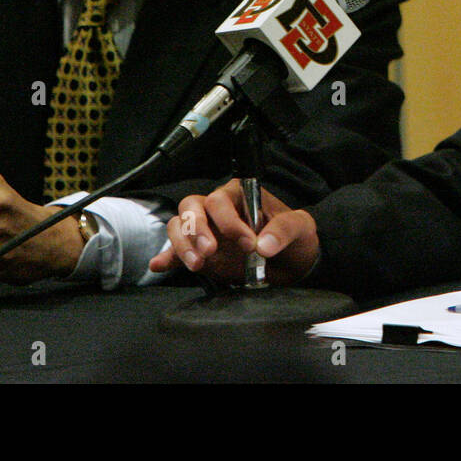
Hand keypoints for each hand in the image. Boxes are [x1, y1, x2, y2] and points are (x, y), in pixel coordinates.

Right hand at [149, 179, 319, 284]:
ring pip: (179, 226)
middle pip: (191, 207)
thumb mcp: (300, 228)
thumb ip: (284, 230)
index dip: (229, 220)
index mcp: (240, 194)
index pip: (221, 199)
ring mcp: (206, 231)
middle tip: (209, 251)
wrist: (293, 264)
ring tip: (196, 265)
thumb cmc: (295, 238)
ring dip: (182, 244)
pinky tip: (159, 265)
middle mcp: (217, 209)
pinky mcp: (200, 254)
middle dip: (196, 229)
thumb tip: (265, 245)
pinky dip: (167, 258)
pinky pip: (176, 252)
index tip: (248, 243)